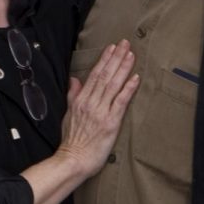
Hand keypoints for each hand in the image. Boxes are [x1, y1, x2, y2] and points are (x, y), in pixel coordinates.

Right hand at [58, 41, 137, 174]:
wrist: (73, 159)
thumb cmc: (71, 141)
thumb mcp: (68, 114)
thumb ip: (72, 95)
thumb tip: (74, 79)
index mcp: (80, 100)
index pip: (94, 75)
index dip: (105, 60)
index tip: (112, 47)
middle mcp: (90, 103)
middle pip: (105, 75)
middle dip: (116, 58)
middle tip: (125, 43)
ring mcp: (100, 112)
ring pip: (113, 85)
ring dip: (123, 68)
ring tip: (131, 55)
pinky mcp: (110, 122)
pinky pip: (120, 102)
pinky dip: (128, 88)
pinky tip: (135, 78)